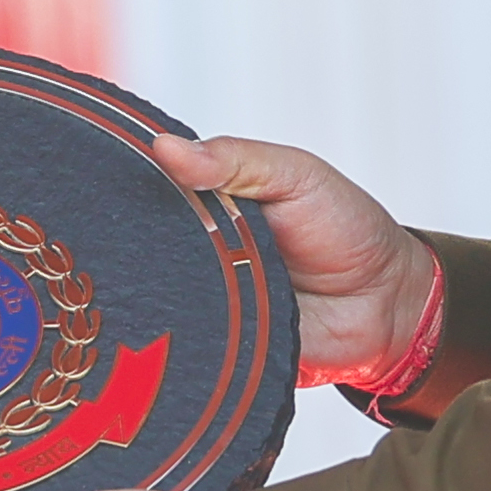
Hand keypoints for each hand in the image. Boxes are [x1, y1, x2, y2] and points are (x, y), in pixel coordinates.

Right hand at [147, 129, 433, 390]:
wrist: (388, 306)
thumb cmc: (346, 229)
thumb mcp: (295, 175)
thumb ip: (236, 160)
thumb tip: (165, 147)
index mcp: (211, 201)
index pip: (152, 189)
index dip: (131, 185)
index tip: (102, 181)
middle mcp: (198, 248)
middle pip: (145, 244)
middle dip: (135, 243)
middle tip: (125, 238)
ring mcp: (204, 296)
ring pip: (158, 295)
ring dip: (156, 291)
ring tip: (154, 282)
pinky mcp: (215, 344)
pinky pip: (184, 342)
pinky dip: (179, 336)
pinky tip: (170, 328)